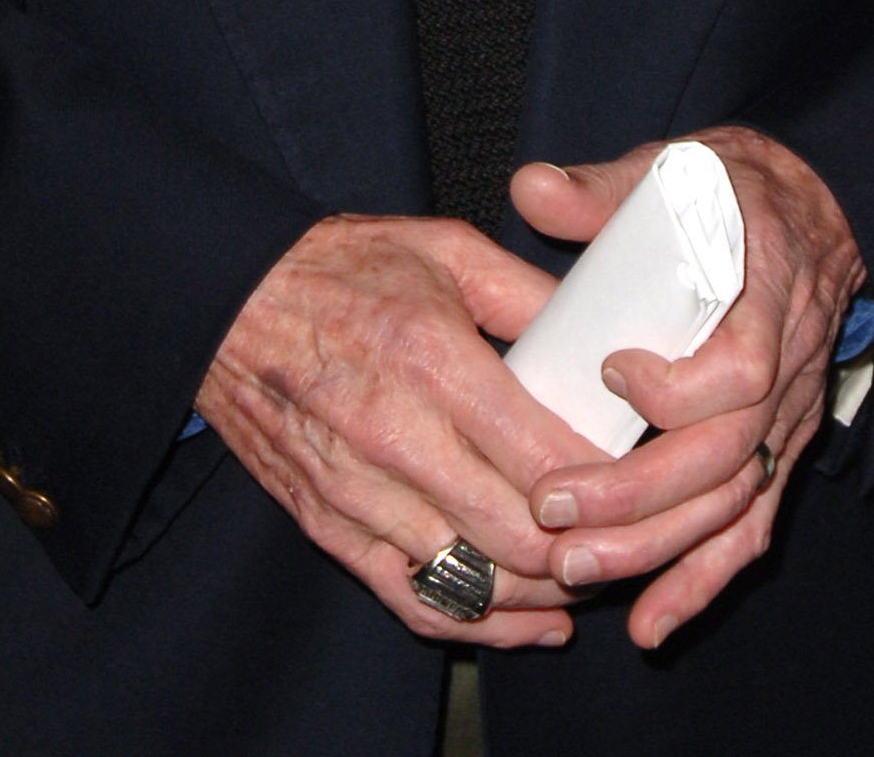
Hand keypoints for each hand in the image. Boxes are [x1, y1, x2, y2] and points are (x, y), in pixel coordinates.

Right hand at [196, 213, 607, 648]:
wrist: (228, 299)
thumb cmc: (341, 267)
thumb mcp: (445, 248)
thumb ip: (529, 295)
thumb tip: (602, 337)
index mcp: (430, 359)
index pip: (541, 459)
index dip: (606, 489)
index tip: (646, 484)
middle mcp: (393, 437)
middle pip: (517, 537)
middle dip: (587, 552)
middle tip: (633, 538)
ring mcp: (356, 494)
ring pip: (473, 583)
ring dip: (544, 594)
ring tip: (593, 575)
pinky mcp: (328, 528)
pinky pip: (415, 600)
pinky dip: (480, 624)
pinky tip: (531, 620)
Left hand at [509, 126, 861, 649]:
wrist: (822, 209)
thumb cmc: (739, 190)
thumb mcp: (680, 167)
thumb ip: (605, 186)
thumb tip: (530, 189)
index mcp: (766, 294)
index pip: (741, 368)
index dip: (677, 389)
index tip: (610, 372)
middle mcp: (787, 370)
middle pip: (724, 457)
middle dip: (635, 495)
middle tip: (552, 507)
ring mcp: (787, 420)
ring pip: (731, 504)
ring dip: (655, 548)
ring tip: (574, 570)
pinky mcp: (777, 451)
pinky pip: (750, 529)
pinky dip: (702, 582)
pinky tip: (650, 623)